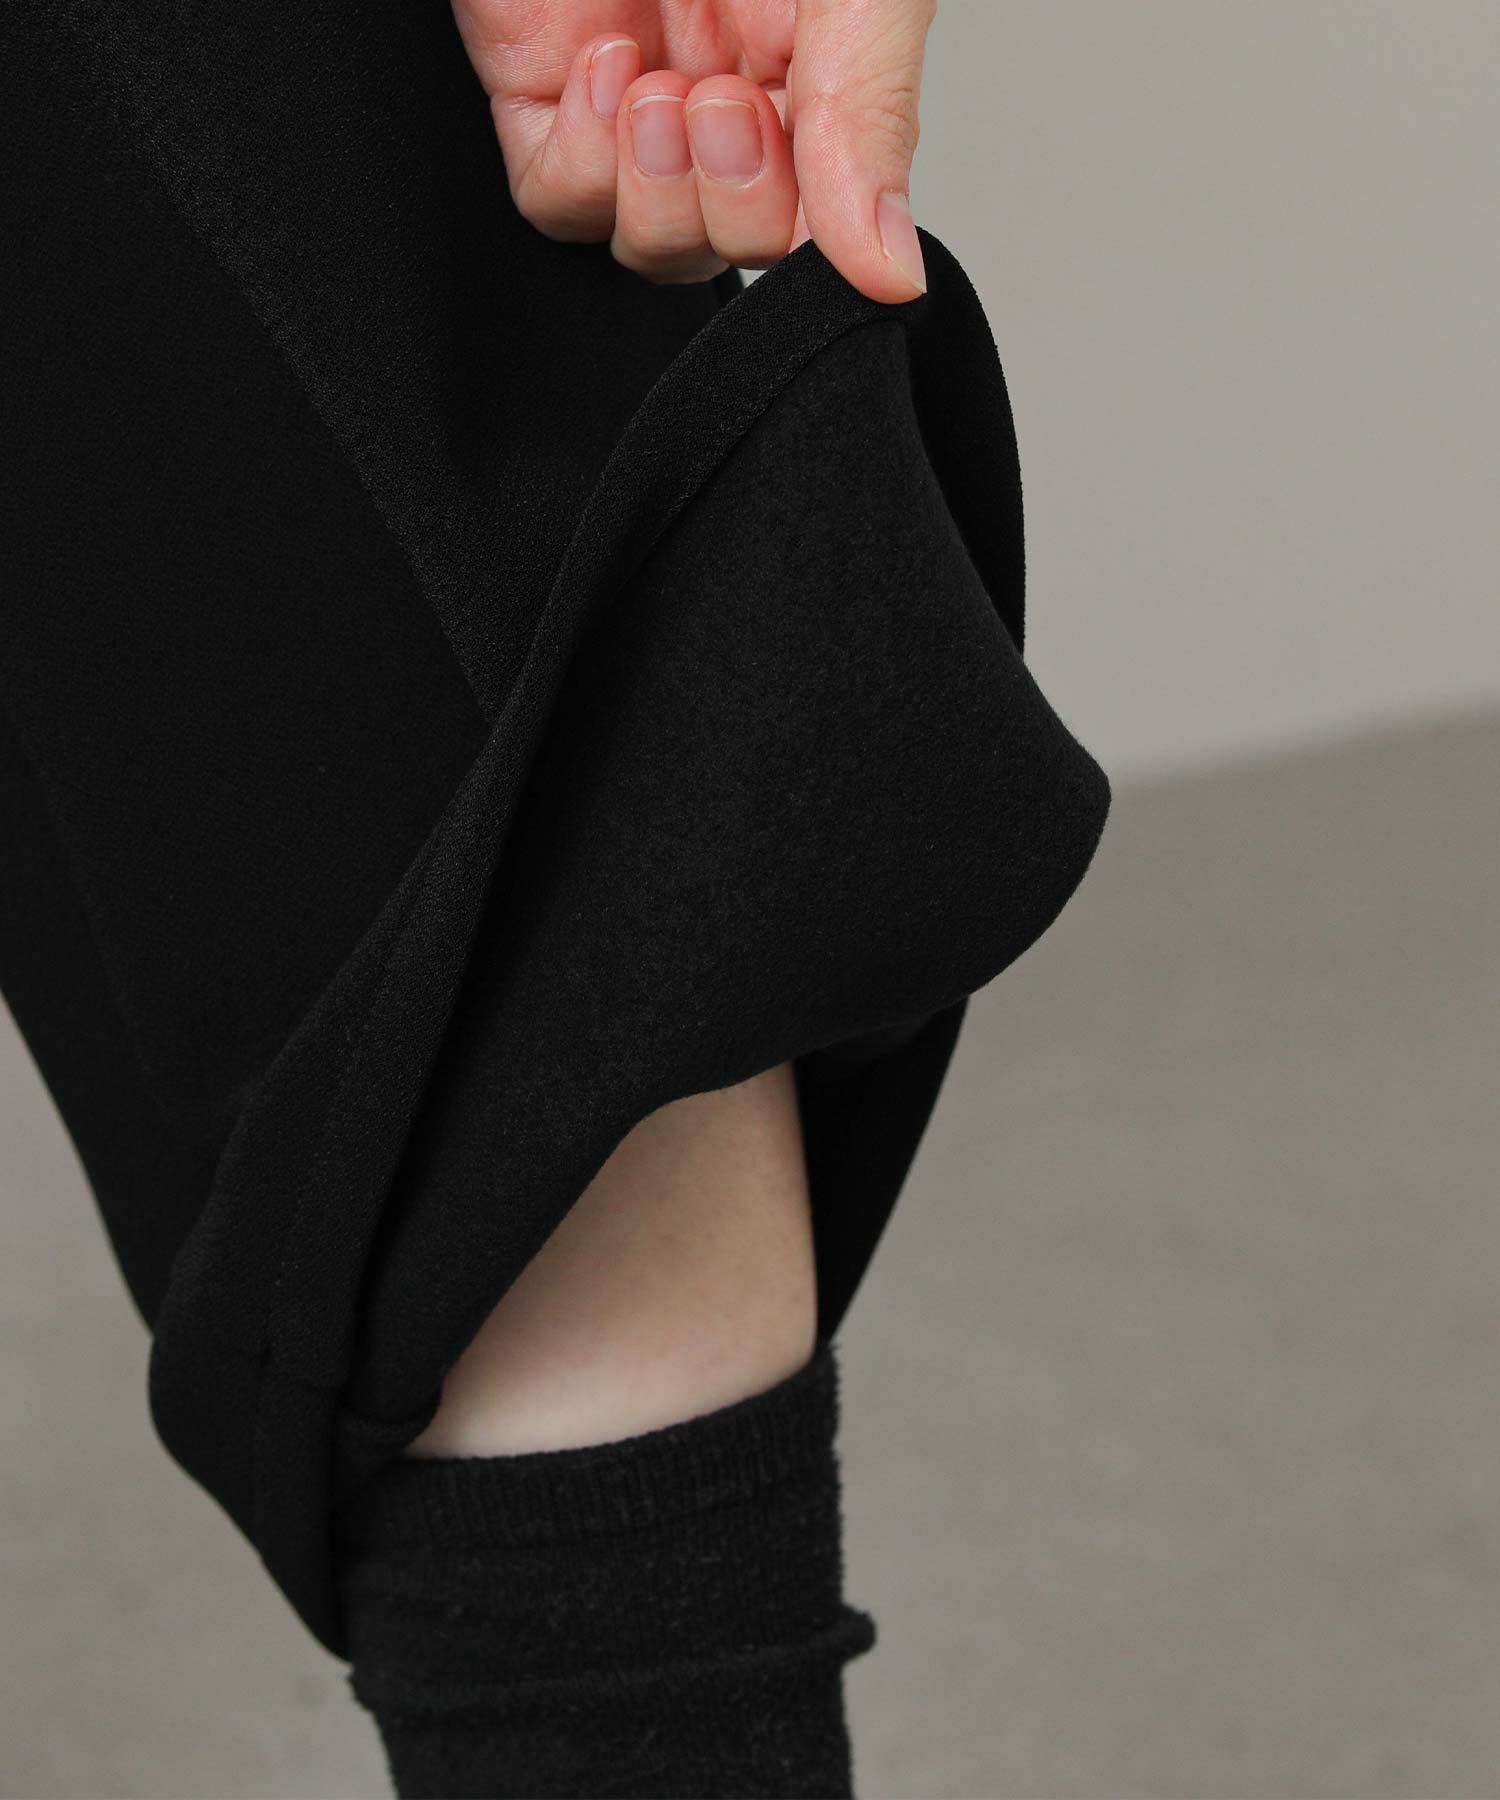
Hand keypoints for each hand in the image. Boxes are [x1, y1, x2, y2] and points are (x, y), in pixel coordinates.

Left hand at [451, 0, 934, 302]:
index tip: (784, 130)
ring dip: (655, 193)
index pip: (810, 227)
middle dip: (727, 206)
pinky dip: (582, 166)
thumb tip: (890, 275)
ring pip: (642, 241)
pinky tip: (608, 67)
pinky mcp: (539, 78)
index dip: (794, 224)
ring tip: (663, 86)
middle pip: (722, 250)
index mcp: (816, 70)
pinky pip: (555, 196)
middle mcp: (726, 91)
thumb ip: (870, 121)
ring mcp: (633, 92)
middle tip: (722, 101)